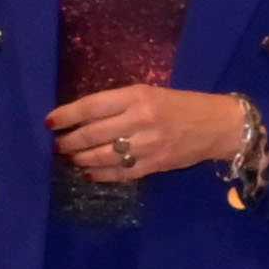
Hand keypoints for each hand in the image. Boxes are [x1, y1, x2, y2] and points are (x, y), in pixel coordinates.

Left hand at [46, 84, 249, 188]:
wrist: (218, 126)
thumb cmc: (181, 105)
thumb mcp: (150, 93)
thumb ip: (119, 104)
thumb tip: (82, 118)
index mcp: (138, 97)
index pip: (91, 107)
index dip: (66, 115)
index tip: (50, 122)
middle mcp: (140, 120)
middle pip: (92, 134)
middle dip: (69, 141)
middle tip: (58, 144)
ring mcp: (148, 145)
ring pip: (102, 156)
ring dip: (81, 159)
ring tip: (72, 158)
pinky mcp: (155, 165)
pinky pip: (120, 173)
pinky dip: (101, 174)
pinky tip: (90, 173)